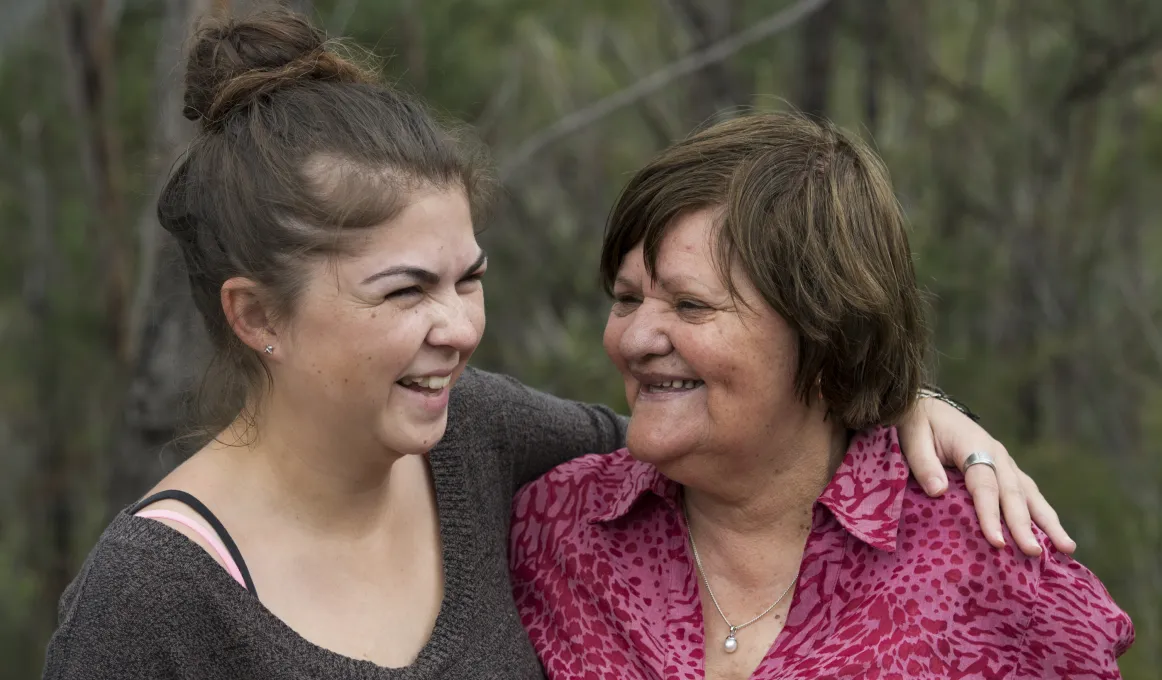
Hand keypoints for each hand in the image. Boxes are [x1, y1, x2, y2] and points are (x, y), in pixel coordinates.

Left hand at [896, 397, 1075, 556]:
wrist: (927, 406)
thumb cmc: (917, 423)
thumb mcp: (912, 437)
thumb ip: (923, 463)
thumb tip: (937, 491)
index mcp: (974, 445)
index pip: (985, 485)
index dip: (990, 514)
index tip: (996, 542)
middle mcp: (996, 454)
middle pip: (1013, 493)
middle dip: (1024, 525)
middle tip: (1033, 553)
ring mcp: (1005, 462)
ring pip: (1030, 495)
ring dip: (1048, 523)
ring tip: (1067, 549)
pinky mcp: (1006, 470)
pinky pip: (1028, 494)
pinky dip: (1042, 515)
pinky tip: (1054, 537)